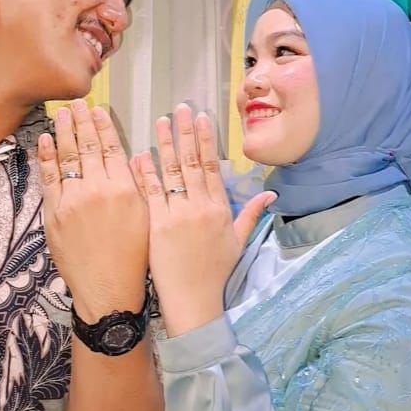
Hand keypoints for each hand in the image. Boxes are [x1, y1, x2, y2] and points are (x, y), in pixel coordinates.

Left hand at [38, 101, 148, 322]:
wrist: (108, 288)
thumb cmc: (134, 256)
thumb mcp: (146, 217)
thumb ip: (142, 184)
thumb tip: (137, 155)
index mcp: (125, 188)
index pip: (111, 147)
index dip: (103, 125)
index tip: (97, 108)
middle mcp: (98, 189)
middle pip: (87, 146)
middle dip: (80, 121)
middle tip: (75, 103)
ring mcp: (73, 200)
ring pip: (67, 157)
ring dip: (63, 131)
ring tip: (61, 113)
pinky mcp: (55, 213)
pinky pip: (49, 178)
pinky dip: (47, 157)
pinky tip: (46, 141)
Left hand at [133, 104, 274, 336]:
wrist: (195, 302)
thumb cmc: (215, 274)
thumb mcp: (238, 242)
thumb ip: (250, 214)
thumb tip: (270, 195)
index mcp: (219, 209)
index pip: (213, 166)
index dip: (207, 140)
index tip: (201, 118)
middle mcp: (200, 208)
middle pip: (193, 162)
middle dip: (186, 133)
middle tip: (180, 108)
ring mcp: (177, 216)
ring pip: (171, 173)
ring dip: (165, 145)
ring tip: (160, 121)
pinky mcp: (157, 227)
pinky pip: (150, 194)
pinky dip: (145, 173)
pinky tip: (139, 154)